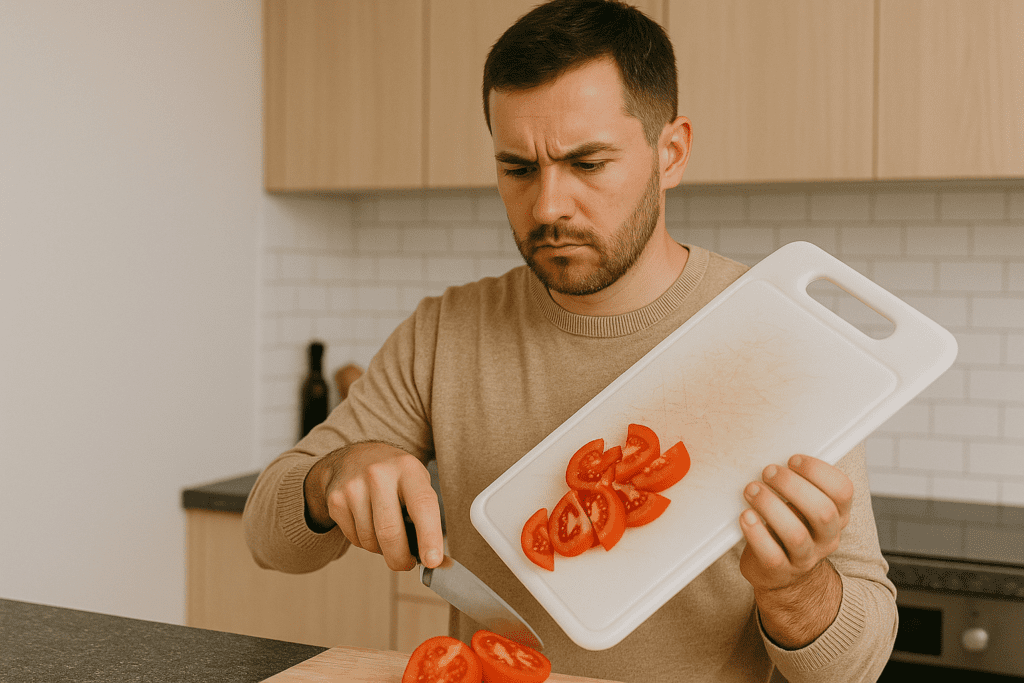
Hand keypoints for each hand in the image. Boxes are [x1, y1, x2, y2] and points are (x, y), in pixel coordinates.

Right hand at [303, 442, 443, 571]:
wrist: (354, 458)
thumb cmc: (395, 479)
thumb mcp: (417, 485)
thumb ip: (428, 520)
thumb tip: (439, 564)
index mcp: (408, 469)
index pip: (422, 505)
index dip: (429, 536)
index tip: (433, 561)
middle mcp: (379, 474)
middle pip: (390, 532)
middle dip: (401, 558)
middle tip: (408, 564)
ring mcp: (354, 487)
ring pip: (371, 540)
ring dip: (382, 549)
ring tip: (385, 532)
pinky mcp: (336, 500)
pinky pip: (354, 539)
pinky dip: (365, 542)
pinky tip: (368, 524)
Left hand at [739, 454, 852, 647]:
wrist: (781, 573)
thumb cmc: (789, 524)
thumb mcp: (802, 504)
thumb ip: (800, 482)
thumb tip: (779, 441)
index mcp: (838, 514)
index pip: (842, 491)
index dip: (818, 471)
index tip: (792, 459)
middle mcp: (827, 537)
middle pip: (821, 511)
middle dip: (792, 486)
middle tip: (768, 471)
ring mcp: (805, 557)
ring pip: (796, 533)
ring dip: (770, 506)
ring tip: (751, 489)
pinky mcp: (780, 571)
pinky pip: (771, 554)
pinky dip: (756, 533)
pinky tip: (745, 516)